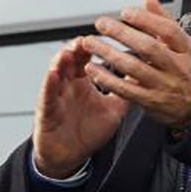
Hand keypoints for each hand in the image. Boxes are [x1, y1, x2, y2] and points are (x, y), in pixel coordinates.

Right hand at [32, 39, 129, 177]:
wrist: (69, 155)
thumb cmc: (89, 131)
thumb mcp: (114, 109)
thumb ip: (127, 91)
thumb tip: (144, 75)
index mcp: (83, 83)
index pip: (87, 59)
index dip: (94, 46)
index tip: (106, 36)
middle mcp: (68, 86)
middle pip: (70, 61)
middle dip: (77, 48)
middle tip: (87, 38)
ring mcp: (56, 96)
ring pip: (55, 73)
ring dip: (61, 61)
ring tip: (70, 51)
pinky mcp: (46, 111)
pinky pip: (46, 96)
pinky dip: (49, 84)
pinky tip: (53, 74)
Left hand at [82, 0, 190, 130]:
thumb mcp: (187, 47)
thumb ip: (166, 23)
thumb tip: (148, 1)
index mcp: (189, 51)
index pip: (169, 31)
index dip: (146, 20)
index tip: (125, 12)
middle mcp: (178, 68)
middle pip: (149, 48)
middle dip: (122, 33)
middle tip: (101, 24)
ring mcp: (165, 86)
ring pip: (134, 67)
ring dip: (109, 54)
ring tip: (90, 43)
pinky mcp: (152, 102)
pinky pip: (126, 89)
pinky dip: (107, 79)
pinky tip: (93, 69)